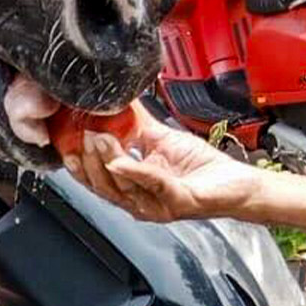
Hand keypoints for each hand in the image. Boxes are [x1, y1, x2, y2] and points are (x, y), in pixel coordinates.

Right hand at [67, 108, 264, 224]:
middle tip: (82, 135)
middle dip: (89, 160)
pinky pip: (154, 185)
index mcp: (133, 188)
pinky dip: (137, 172)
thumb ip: (137, 126)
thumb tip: (118, 101)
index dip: (79, 164)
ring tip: (99, 138)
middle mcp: (141, 202)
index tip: (66, 144)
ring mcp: (158, 205)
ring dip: (108, 160)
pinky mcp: (178, 202)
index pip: (97, 180)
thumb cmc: (204, 170)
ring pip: (123, 187)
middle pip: (103, 186)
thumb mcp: (162, 140)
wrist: (238, 184)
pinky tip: (125, 159)